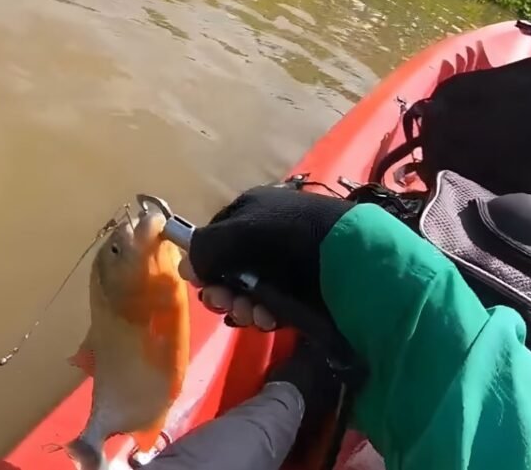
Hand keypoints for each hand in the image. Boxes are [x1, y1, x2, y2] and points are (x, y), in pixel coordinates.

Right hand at [178, 186, 353, 329]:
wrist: (344, 253)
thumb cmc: (285, 234)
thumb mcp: (235, 232)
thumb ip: (203, 248)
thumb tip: (185, 267)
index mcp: (250, 212)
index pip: (215, 239)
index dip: (205, 262)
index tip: (201, 283)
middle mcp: (265, 237)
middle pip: (229, 270)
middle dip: (222, 290)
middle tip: (223, 303)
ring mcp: (284, 266)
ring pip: (248, 292)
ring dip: (241, 306)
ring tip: (248, 313)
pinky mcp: (300, 291)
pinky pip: (271, 305)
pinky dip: (264, 314)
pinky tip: (267, 319)